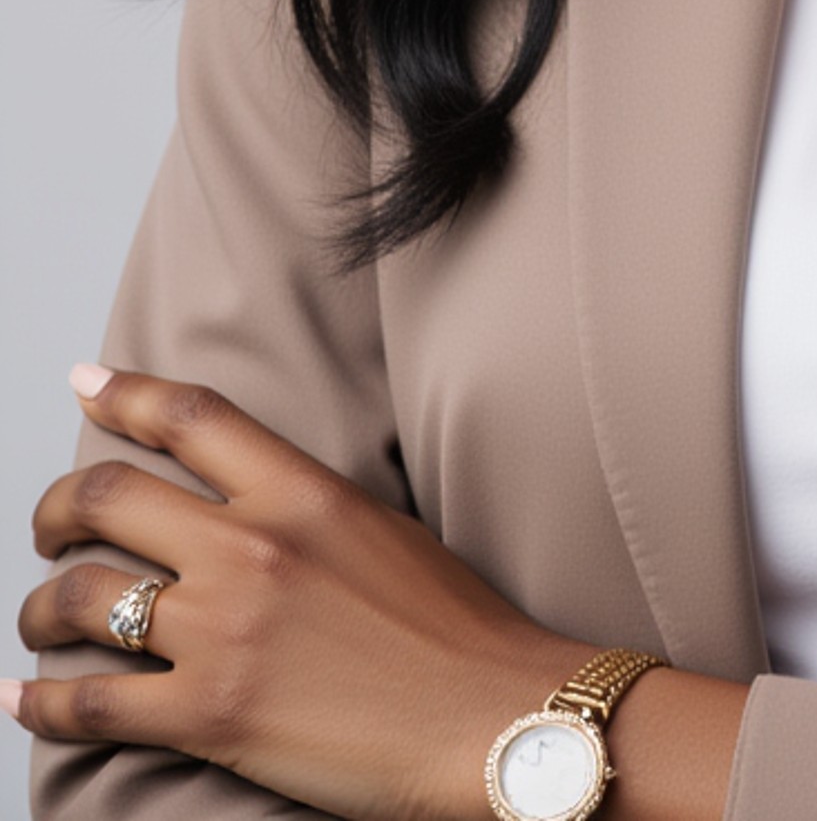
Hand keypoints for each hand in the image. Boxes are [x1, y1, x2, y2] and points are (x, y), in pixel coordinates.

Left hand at [9, 364, 592, 820]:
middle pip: (110, 497)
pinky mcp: (208, 715)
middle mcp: (251, 546)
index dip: (127, 392)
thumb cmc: (456, 629)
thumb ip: (306, 508)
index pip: (193, 416)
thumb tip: (249, 505)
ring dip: (40, 607)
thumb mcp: (382, 529)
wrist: (490, 715)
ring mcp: (223, 630)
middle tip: (52, 527)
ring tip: (41, 618)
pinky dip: (39, 698)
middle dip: (57, 508)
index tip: (86, 381)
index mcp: (302, 490)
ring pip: (79, 597)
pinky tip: (23, 695)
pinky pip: (87, 701)